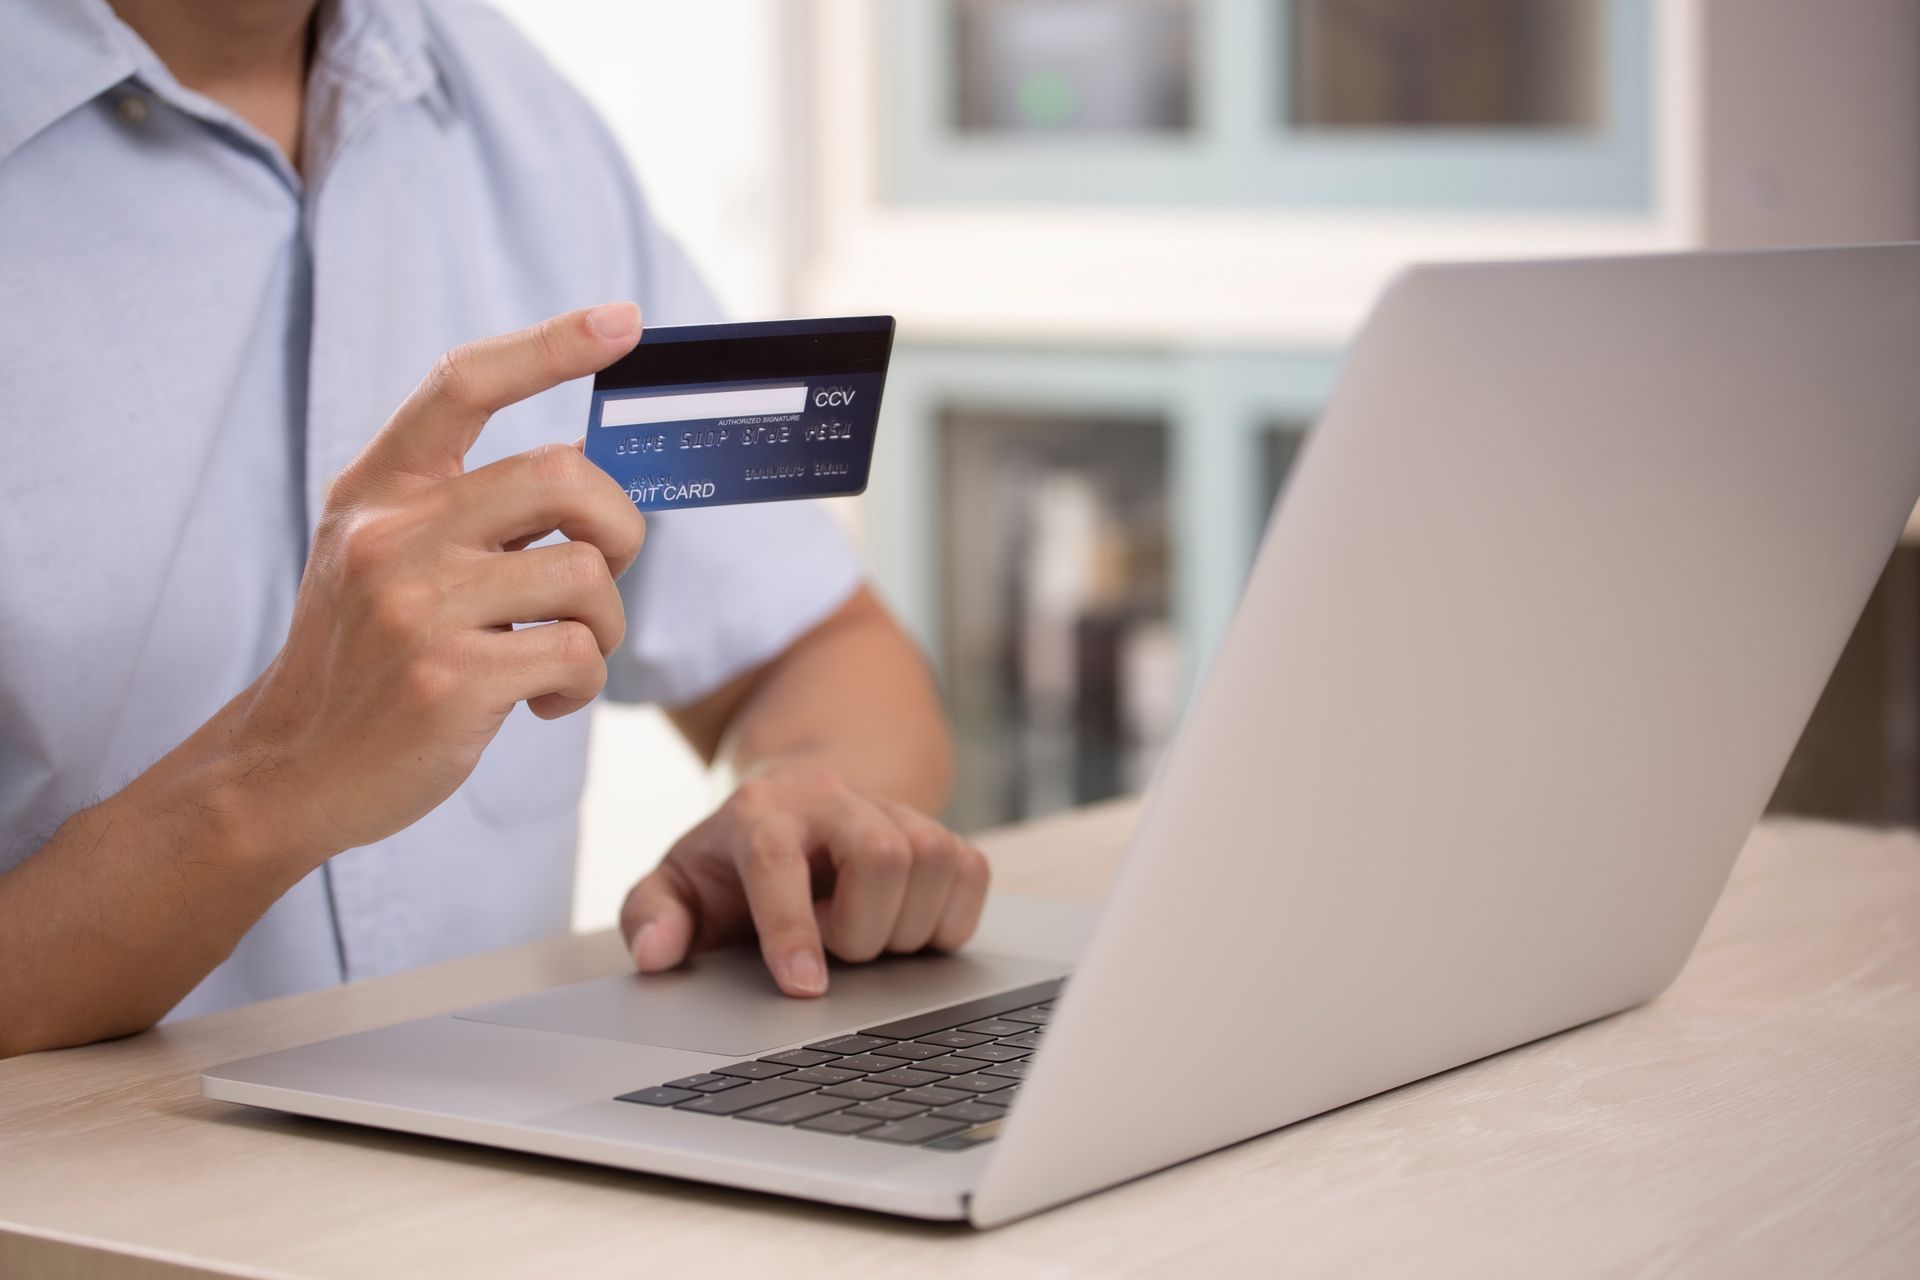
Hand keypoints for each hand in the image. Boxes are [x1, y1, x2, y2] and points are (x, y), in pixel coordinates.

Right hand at [223, 303, 647, 859]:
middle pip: (564, 476)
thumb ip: (462, 506)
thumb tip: (583, 466)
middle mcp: (392, 534)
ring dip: (602, 625)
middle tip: (599, 575)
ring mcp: (416, 607)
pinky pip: (576, 655)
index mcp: (379, 490)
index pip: (465, 383)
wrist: (291, 768)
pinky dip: (581, 683)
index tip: (623, 321)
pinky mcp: (450, 680)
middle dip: (618, 527)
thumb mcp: (383, 556)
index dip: (551, 344)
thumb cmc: (366, 657)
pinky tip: (542, 702)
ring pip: (586, 575)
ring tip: (558, 655)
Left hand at [619, 763, 991, 996]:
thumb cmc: (732, 870)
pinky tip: (906, 930)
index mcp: (760, 811)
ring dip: (906, 927)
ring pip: (935, 860)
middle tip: (837, 952)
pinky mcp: (939, 830)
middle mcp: (832, 799)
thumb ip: (652, 918)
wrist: (795, 818)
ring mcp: (893, 810)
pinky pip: (972, 872)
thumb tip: (657, 953)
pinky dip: (949, 918)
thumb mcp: (677, 888)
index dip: (792, 927)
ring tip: (866, 941)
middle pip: (882, 855)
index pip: (779, 859)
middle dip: (863, 929)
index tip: (805, 989)